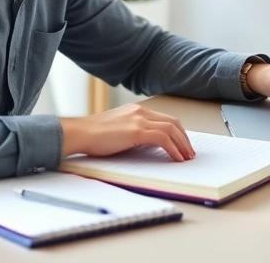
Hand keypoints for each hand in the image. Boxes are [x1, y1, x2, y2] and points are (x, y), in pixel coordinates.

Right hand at [59, 104, 194, 161]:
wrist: (80, 133)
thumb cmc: (93, 135)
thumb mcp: (118, 130)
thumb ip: (134, 132)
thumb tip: (150, 145)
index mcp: (136, 110)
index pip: (165, 119)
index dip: (178, 132)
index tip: (182, 144)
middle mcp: (140, 111)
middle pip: (173, 122)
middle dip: (184, 138)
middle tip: (189, 152)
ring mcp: (139, 120)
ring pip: (171, 129)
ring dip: (182, 145)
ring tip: (187, 157)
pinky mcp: (136, 131)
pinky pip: (163, 139)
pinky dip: (173, 149)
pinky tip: (176, 158)